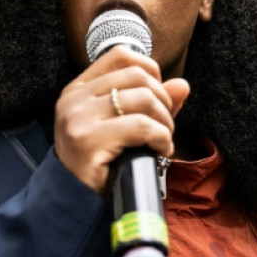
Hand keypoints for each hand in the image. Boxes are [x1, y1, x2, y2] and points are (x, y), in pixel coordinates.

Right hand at [54, 46, 189, 193]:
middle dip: (163, 101)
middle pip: (138, 75)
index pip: (121, 55)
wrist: (73, 201)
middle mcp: (75, 98)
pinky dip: (161, 138)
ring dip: (164, 122)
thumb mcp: (121, 126)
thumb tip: (182, 85)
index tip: (157, 97)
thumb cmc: (100, 163)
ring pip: (143, 99)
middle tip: (164, 127)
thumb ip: (150, 103)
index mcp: (79, 89)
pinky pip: (142, 126)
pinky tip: (159, 151)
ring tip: (162, 141)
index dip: (150, 70)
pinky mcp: (88, 141)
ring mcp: (78, 118)